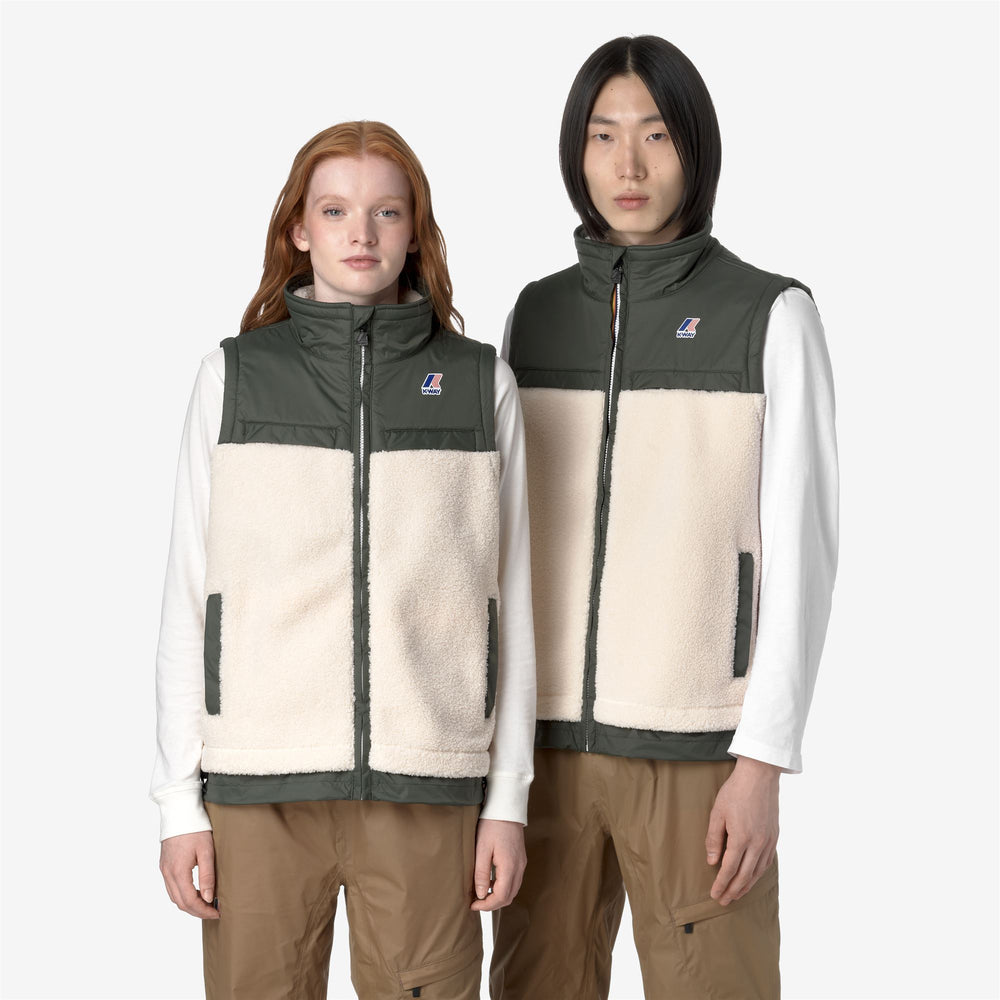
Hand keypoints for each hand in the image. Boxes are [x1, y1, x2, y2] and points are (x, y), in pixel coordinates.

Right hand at [159, 831, 219, 918]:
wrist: (179, 810)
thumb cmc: (195, 828)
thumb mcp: (206, 851)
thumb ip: (207, 876)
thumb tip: (208, 898)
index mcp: (178, 871)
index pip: (189, 901)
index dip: (203, 910)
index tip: (217, 912)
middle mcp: (167, 873)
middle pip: (180, 902)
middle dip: (196, 911)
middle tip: (213, 911)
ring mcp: (164, 869)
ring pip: (174, 896)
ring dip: (189, 904)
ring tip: (206, 904)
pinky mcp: (164, 864)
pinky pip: (171, 887)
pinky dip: (182, 894)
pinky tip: (195, 891)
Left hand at [470, 818, 526, 911]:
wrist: (506, 808)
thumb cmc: (492, 825)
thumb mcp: (482, 849)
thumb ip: (482, 873)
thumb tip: (481, 894)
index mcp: (510, 866)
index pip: (501, 896)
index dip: (487, 905)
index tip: (473, 905)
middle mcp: (519, 867)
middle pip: (509, 897)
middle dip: (492, 904)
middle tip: (476, 903)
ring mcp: (521, 863)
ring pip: (513, 890)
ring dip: (498, 896)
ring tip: (482, 894)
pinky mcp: (520, 859)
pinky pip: (514, 880)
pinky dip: (503, 887)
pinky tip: (491, 882)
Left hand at [704, 756, 779, 905]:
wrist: (759, 776)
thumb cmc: (735, 791)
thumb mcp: (717, 813)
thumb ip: (714, 839)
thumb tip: (712, 861)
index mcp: (741, 838)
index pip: (730, 869)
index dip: (722, 884)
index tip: (715, 895)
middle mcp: (757, 843)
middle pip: (745, 875)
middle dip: (733, 890)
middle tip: (724, 901)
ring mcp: (768, 841)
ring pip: (758, 871)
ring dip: (747, 885)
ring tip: (737, 894)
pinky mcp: (774, 836)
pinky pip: (767, 862)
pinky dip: (759, 874)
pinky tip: (753, 877)